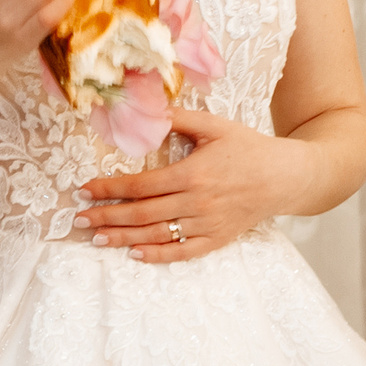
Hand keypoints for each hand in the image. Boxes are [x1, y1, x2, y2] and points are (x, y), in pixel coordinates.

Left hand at [74, 106, 313, 261]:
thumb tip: (145, 111)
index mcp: (192, 173)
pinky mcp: (218, 238)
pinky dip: (159, 255)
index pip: (140, 185)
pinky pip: (184, 251)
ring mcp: (207, 223)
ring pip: (158, 234)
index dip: (109, 189)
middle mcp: (197, 202)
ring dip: (124, 237)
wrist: (286, 176)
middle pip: (142, 213)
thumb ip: (178, 119)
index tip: (84, 190)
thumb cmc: (248, 147)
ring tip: (97, 239)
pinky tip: (136, 254)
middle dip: (107, 216)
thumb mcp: (214, 126)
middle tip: (79, 219)